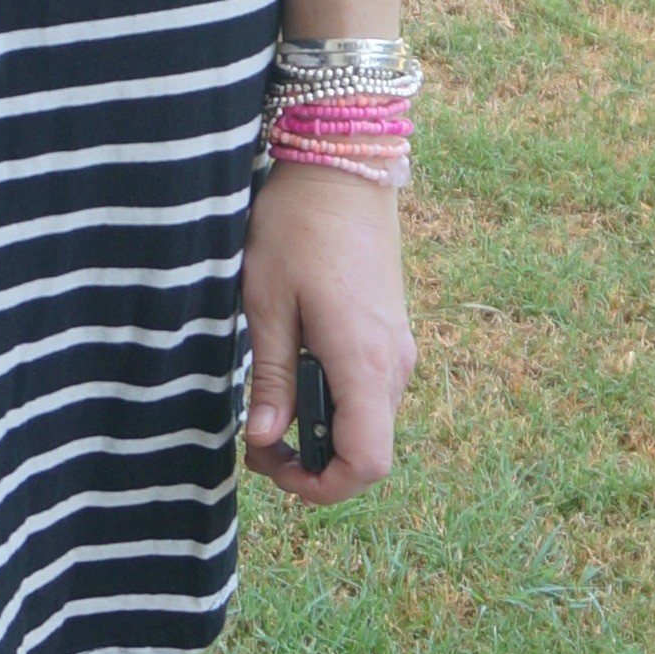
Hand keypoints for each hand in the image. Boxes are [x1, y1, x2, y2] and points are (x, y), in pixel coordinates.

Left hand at [239, 161, 413, 507]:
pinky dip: (334, 401)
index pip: (366, 462)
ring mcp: (397, 346)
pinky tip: (295, 371)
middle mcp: (393, 363)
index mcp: (364, 362)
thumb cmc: (297, 228)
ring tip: (269, 405)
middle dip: (313, 461)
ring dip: (322, 430)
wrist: (342, 167)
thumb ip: (272, 378)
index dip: (322, 486)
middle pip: (367, 449)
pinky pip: (370, 389)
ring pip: (368, 420)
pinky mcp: (390, 331)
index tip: (272, 465)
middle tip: (257, 439)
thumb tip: (268, 440)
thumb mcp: (267, 304)